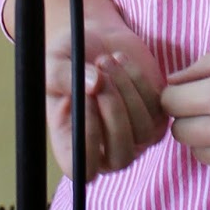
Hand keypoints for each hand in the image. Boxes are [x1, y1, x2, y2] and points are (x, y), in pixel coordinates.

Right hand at [43, 0, 166, 181]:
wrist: (93, 39)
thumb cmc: (67, 58)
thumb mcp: (53, 64)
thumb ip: (64, 77)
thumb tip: (95, 86)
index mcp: (74, 149)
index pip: (85, 170)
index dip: (88, 140)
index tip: (84, 99)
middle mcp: (105, 151)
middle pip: (121, 156)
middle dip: (113, 112)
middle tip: (100, 75)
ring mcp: (133, 136)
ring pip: (142, 132)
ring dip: (125, 91)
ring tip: (105, 60)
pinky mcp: (154, 114)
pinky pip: (156, 108)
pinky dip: (138, 80)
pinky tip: (120, 59)